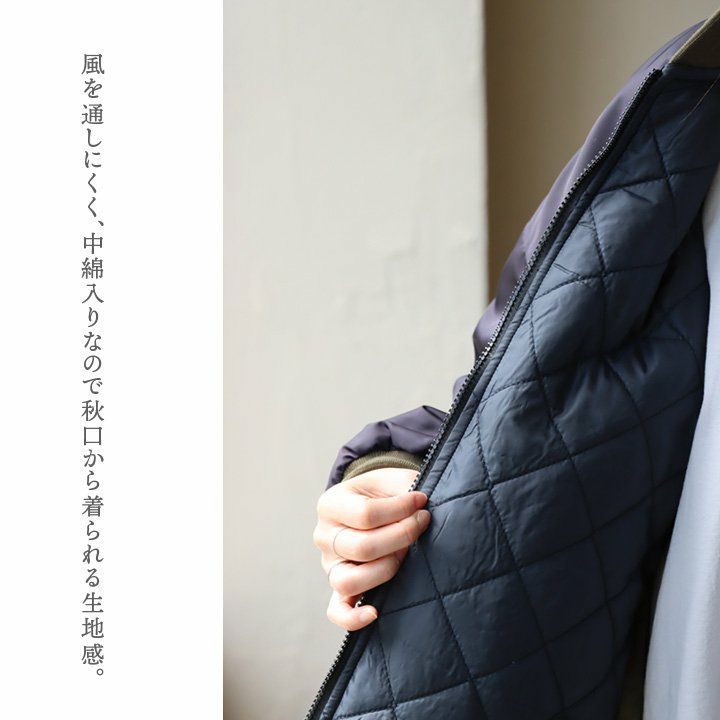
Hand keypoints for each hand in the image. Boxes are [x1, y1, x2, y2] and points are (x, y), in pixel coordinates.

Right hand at [314, 467, 429, 630]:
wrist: (372, 504)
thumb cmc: (384, 493)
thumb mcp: (390, 479)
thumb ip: (403, 489)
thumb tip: (421, 506)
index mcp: (331, 504)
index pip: (365, 514)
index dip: (400, 509)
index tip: (422, 502)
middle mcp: (324, 536)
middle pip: (362, 547)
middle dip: (401, 536)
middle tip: (422, 523)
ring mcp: (330, 564)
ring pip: (350, 580)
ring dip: (387, 568)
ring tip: (406, 553)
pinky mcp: (339, 587)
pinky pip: (338, 610)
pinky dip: (353, 617)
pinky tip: (375, 611)